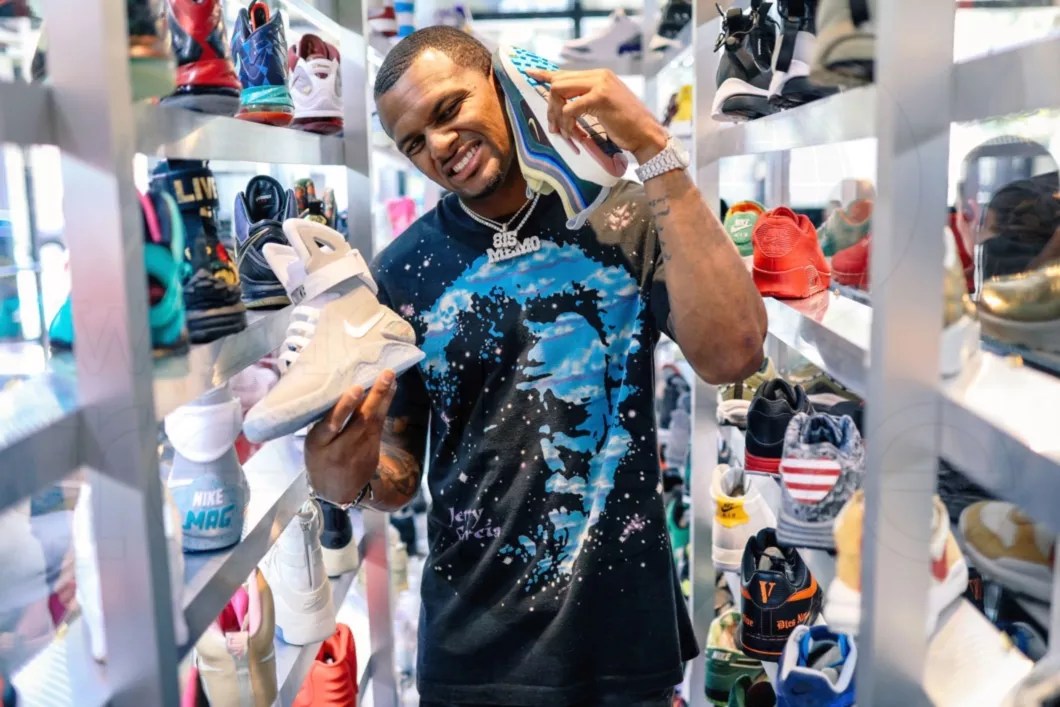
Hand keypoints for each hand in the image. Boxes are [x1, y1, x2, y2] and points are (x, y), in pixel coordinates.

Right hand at [304, 369, 397, 504]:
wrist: (336, 492)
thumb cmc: (319, 459)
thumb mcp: (313, 444)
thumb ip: (322, 422)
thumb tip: (335, 388)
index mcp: (318, 444)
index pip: (331, 424)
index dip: (344, 407)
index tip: (356, 389)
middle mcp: (340, 448)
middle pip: (359, 420)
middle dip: (374, 396)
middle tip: (386, 375)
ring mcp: (359, 450)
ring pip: (374, 421)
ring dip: (384, 397)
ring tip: (391, 377)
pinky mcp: (372, 452)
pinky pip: (379, 425)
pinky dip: (385, 406)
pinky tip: (390, 391)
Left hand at [524, 67, 668, 163]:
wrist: (646, 134)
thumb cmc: (626, 125)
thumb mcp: (604, 107)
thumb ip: (585, 99)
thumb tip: (562, 103)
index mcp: (599, 75)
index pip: (566, 73)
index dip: (546, 74)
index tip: (531, 74)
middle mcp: (599, 75)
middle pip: (558, 82)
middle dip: (550, 106)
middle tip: (553, 126)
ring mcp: (600, 84)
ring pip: (559, 92)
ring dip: (556, 116)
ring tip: (564, 132)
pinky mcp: (600, 98)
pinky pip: (569, 108)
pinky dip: (566, 123)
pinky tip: (574, 134)